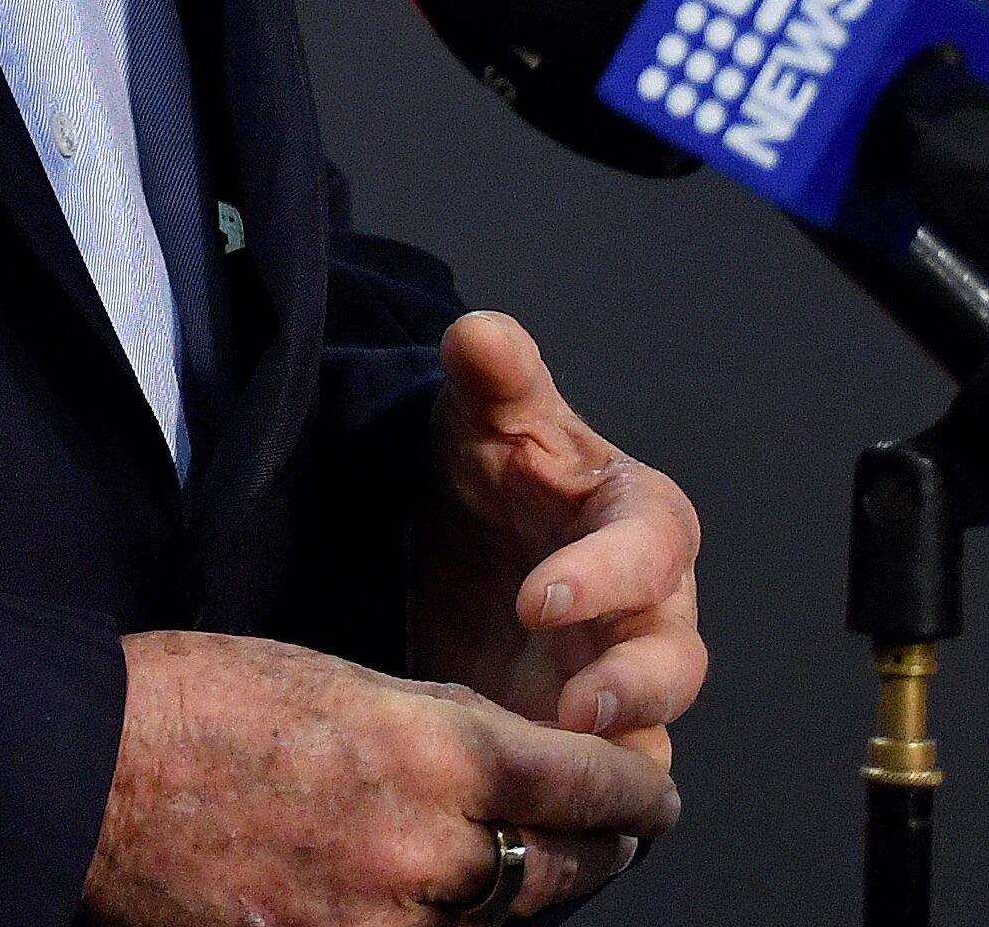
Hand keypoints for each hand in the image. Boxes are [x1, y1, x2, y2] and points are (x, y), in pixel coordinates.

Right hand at [82, 631, 677, 921]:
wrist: (79, 774)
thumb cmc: (184, 702)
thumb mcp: (325, 673)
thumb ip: (430, 719)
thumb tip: (505, 749)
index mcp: (425, 750)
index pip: (585, 783)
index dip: (635, 789)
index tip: (653, 790)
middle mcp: (424, 847)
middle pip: (566, 866)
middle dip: (602, 846)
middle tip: (617, 833)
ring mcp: (383, 920)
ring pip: (504, 918)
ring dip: (528, 891)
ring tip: (529, 867)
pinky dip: (448, 921)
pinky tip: (437, 899)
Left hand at [411, 311, 707, 765]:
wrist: (457, 524)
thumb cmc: (494, 462)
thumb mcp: (486, 413)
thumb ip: (493, 376)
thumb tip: (483, 333)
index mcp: (639, 519)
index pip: (650, 547)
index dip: (606, 575)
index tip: (539, 598)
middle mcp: (650, 604)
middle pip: (675, 654)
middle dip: (637, 684)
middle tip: (576, 707)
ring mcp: (623, 671)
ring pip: (655, 724)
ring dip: (620, 748)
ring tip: (564, 761)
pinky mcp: (588, 726)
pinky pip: (612, 771)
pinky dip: (591, 790)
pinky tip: (543, 800)